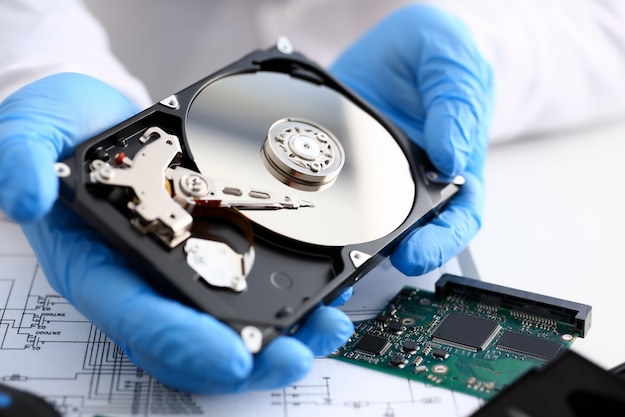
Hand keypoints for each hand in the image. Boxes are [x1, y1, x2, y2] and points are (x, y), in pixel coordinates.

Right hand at [0, 73, 352, 392]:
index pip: (141, 320)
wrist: (100, 116)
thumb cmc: (64, 131)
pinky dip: (284, 300)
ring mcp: (179, 270)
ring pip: (227, 326)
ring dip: (277, 337)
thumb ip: (19, 158)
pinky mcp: (208, 252)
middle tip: (293, 354)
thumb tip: (27, 194)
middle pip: (194, 342)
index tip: (234, 354)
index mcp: (99, 267)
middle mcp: (142, 279)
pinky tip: (317, 294)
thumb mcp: (30, 131)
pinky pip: (245, 291)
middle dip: (245, 358)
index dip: (187, 344)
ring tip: (320, 329)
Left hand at [331, 4, 493, 274]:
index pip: (457, 217)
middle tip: (353, 270)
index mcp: (453, 164)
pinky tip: (297, 214)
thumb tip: (451, 156)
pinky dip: (312, 210)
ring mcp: (375, 177)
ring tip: (319, 262)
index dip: (438, 242)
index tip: (412, 253)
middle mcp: (415, 180)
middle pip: (407, 234)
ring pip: (363, 224)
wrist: (398, 43)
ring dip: (342, 248)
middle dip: (380, 260)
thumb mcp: (453, 61)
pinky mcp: (341, 166)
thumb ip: (455, 104)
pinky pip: (326, 193)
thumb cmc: (437, 52)